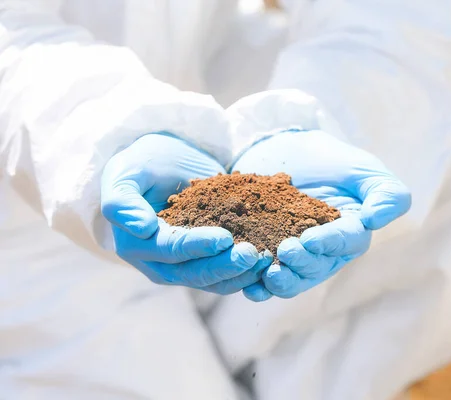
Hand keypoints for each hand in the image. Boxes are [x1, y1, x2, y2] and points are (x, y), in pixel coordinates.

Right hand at [101, 133, 270, 293]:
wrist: (167, 164)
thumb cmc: (143, 164)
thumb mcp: (126, 172)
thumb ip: (124, 200)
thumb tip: (141, 228)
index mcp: (136, 244)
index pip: (170, 249)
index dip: (197, 246)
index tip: (226, 238)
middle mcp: (158, 263)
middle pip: (194, 273)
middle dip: (225, 266)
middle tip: (253, 254)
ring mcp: (182, 268)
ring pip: (212, 281)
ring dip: (240, 275)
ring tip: (265, 260)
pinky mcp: (204, 263)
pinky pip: (225, 276)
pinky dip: (245, 273)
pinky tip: (267, 262)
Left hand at [232, 130, 410, 300]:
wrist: (283, 152)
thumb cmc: (329, 160)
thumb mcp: (362, 168)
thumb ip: (384, 192)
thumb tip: (376, 221)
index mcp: (352, 233)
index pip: (346, 241)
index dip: (329, 243)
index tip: (309, 239)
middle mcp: (326, 253)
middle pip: (318, 266)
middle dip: (302, 263)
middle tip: (285, 251)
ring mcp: (297, 258)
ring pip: (294, 279)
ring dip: (281, 282)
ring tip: (267, 275)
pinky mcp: (268, 257)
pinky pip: (266, 279)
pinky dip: (258, 286)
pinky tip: (249, 288)